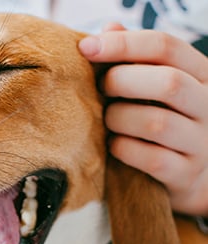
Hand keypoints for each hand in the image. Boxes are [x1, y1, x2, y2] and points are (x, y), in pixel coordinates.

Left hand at [79, 24, 207, 216]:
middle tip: (101, 90)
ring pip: (157, 123)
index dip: (123, 44)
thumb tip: (109, 28)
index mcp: (200, 74)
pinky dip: (123, 149)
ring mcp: (201, 142)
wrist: (192, 176)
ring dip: (119, 119)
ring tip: (108, 120)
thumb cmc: (164, 121)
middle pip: (167, 82)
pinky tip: (114, 146)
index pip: (166, 46)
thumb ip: (134, 60)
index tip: (86, 48)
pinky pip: (151, 158)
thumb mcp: (154, 87)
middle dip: (121, 82)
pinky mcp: (187, 173)